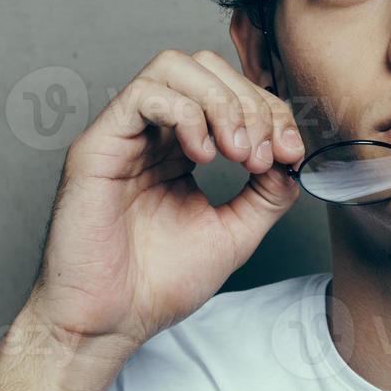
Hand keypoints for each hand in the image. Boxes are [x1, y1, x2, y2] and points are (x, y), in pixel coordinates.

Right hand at [23, 49, 305, 359]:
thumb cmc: (158, 284)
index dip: (269, 112)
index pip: (231, 95)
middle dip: (249, 102)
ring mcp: (123, 135)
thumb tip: (292, 155)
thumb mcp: (234, 232)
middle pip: (205, 68)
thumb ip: (267, 192)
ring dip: (220, 101)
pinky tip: (202, 156)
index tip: (289, 153)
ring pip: (174, 67)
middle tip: (262, 154)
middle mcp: (151, 134)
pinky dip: (186, 114)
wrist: (111, 323)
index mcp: (181, 149)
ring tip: (236, 152)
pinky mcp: (98, 145)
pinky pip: (144, 94)